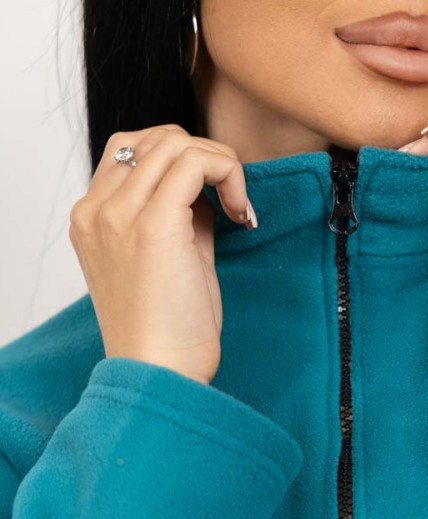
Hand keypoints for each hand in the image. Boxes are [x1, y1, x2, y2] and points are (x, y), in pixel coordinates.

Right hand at [68, 124, 256, 385]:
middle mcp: (96, 210)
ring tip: (238, 207)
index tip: (212, 204)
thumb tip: (205, 192)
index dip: (180, 165)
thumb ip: (177, 221)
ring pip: (174, 142)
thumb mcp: (166, 264)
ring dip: (219, 162)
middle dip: (202, 157)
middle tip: (231, 200)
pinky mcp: (153, 223)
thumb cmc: (167, 335)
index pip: (130, 152)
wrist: (158, 375)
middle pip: (152, 138)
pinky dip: (228, 173)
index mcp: (90, 220)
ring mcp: (119, 214)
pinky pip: (195, 162)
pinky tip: (242, 214)